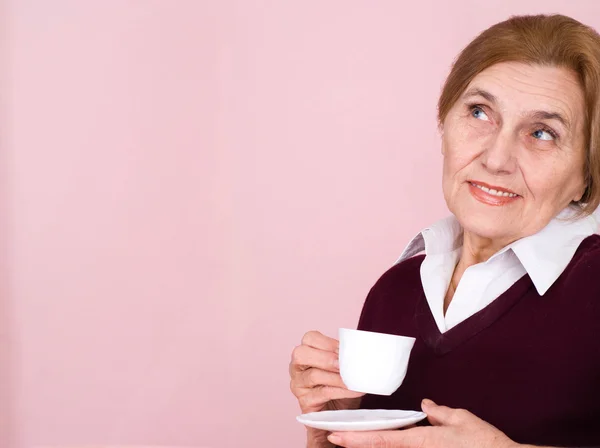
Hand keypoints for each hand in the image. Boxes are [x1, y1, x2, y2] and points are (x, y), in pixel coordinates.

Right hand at [290, 331, 365, 446]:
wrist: (338, 415)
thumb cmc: (339, 387)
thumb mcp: (341, 367)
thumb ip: (343, 356)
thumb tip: (359, 349)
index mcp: (305, 353)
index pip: (309, 338)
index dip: (328, 342)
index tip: (345, 350)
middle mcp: (296, 368)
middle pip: (301, 354)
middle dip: (325, 358)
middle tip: (343, 364)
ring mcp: (298, 386)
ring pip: (313, 375)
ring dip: (337, 377)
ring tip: (353, 379)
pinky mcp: (304, 402)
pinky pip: (322, 394)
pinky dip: (340, 391)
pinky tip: (354, 390)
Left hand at [327, 399, 517, 447]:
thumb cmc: (484, 442)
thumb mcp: (462, 420)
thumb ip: (440, 413)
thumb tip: (425, 406)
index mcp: (421, 441)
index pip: (381, 438)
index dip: (356, 437)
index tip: (335, 434)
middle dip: (354, 444)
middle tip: (331, 437)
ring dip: (370, 446)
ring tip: (348, 439)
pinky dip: (386, 446)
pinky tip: (375, 441)